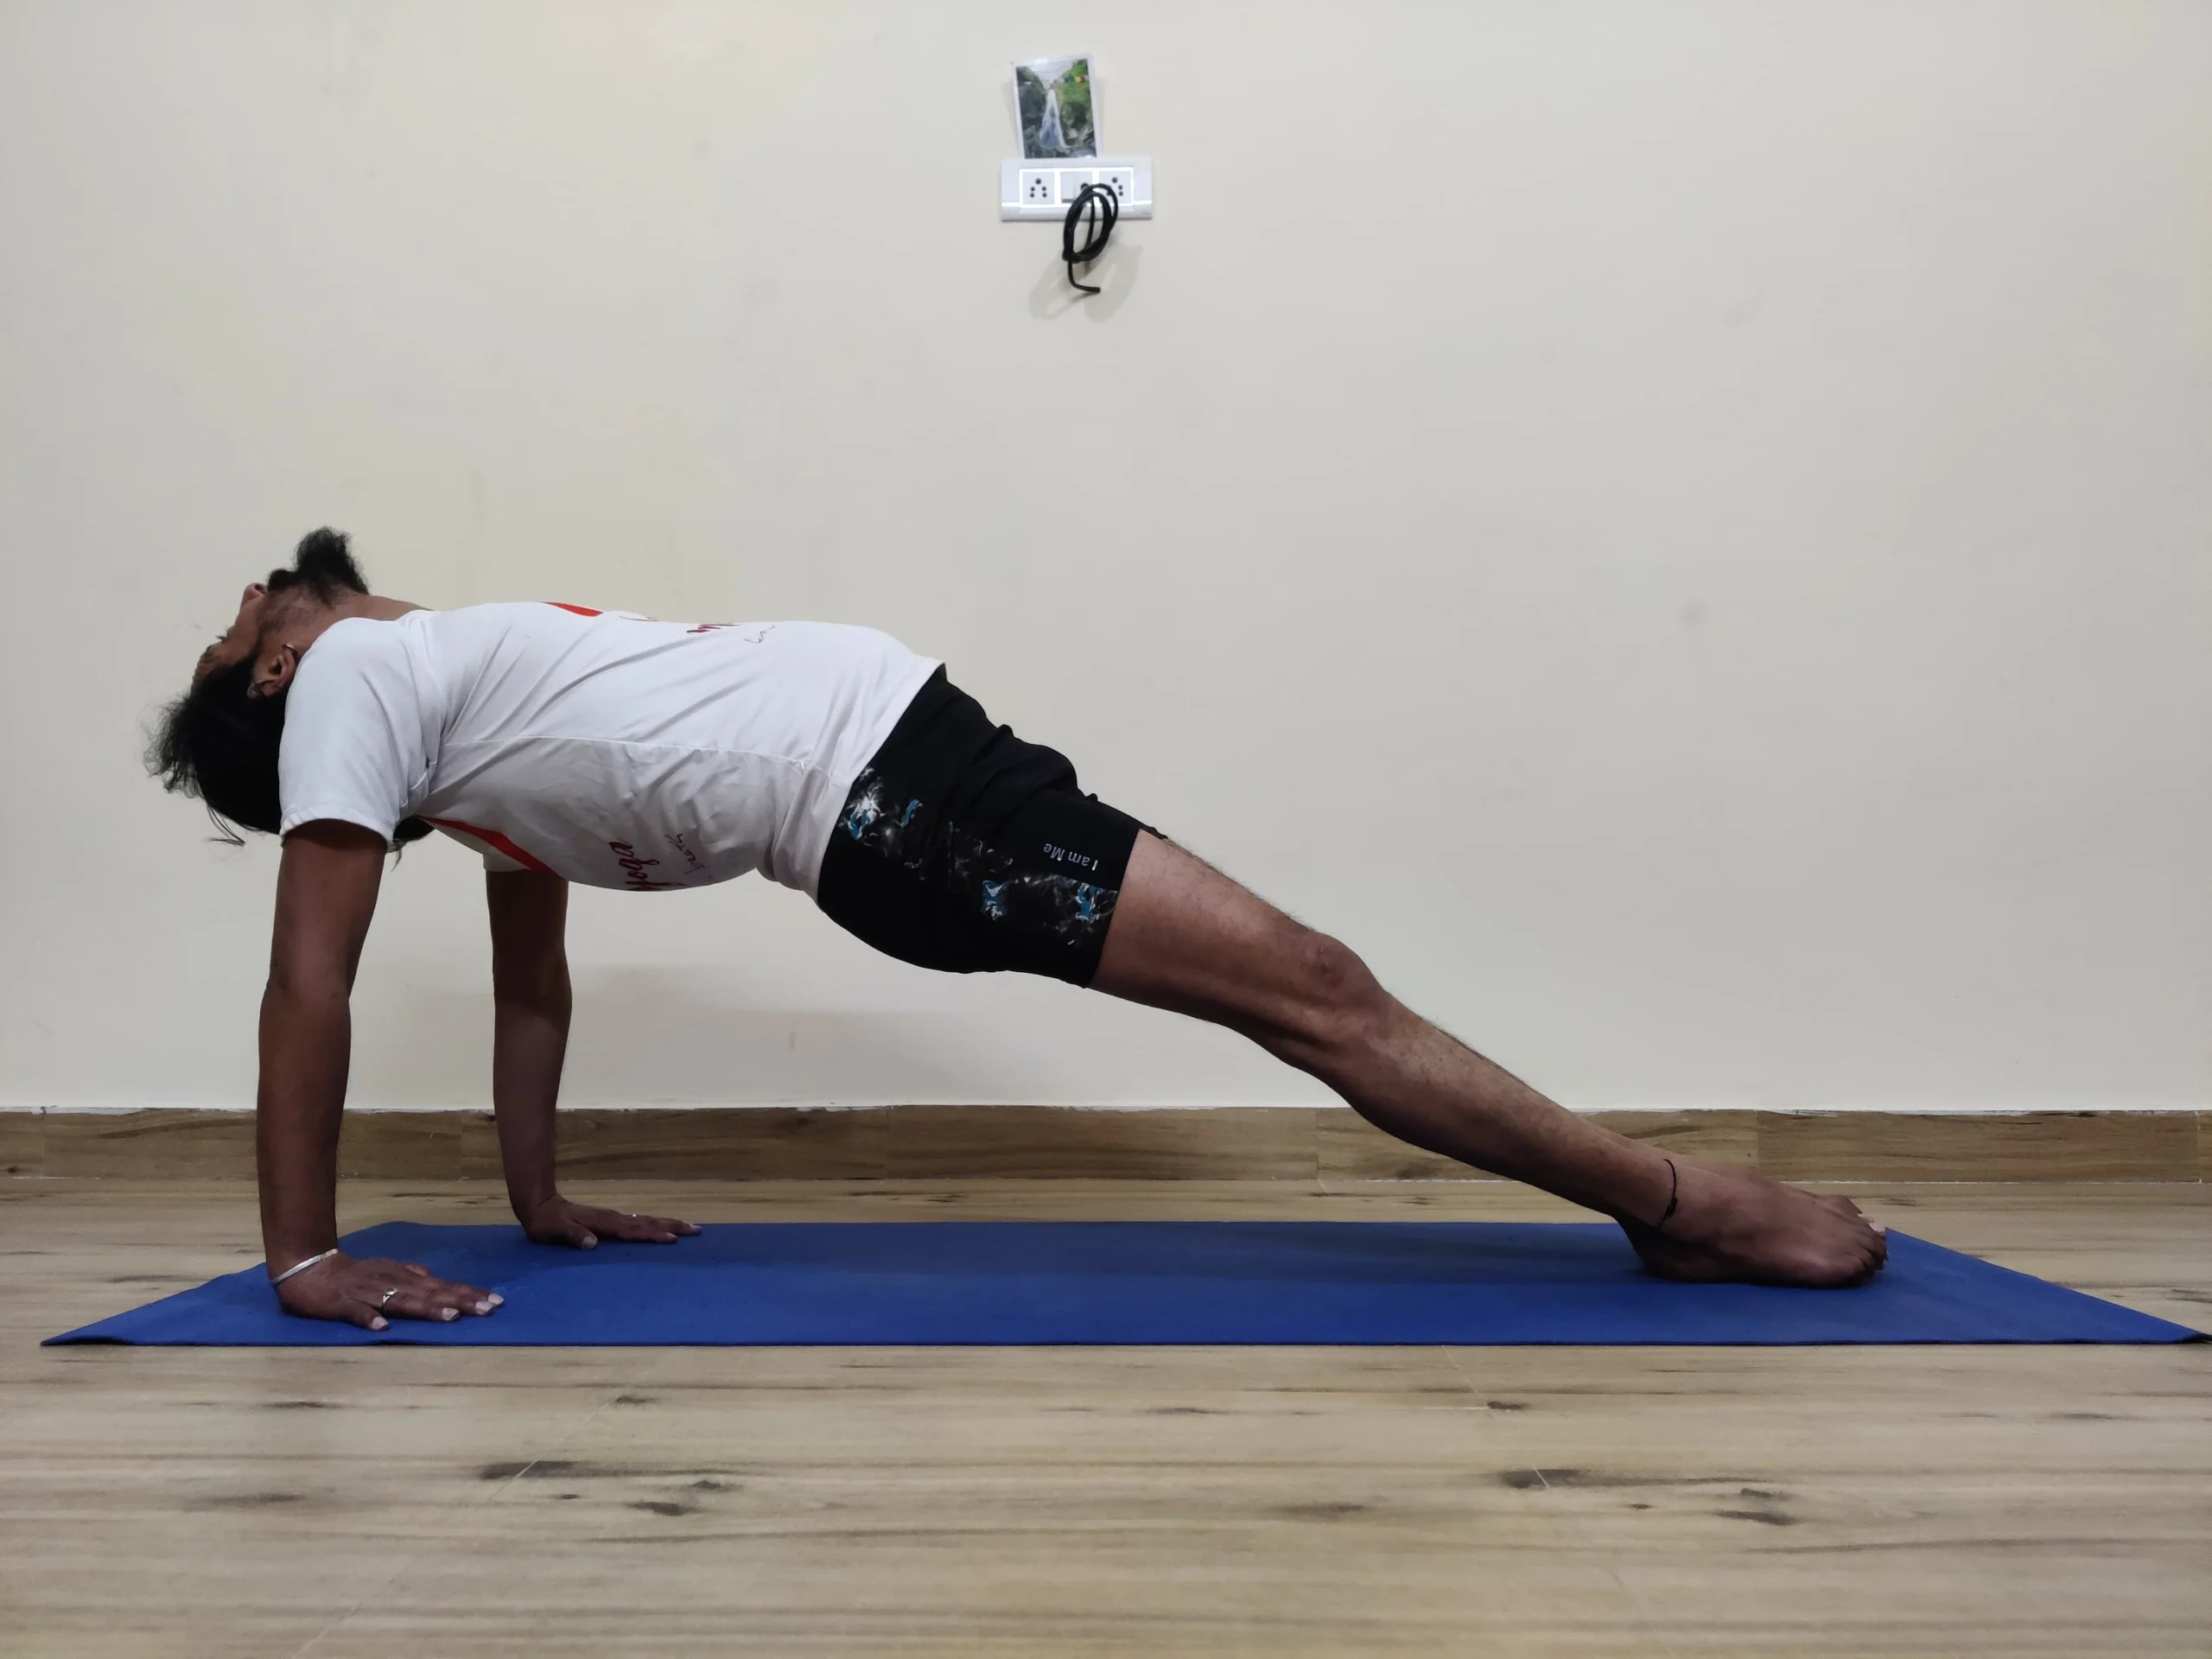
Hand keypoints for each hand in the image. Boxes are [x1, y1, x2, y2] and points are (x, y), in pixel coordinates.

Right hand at [274, 1252, 500, 1330]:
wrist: (309, 1268)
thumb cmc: (353, 1274)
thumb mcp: (387, 1270)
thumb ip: (411, 1275)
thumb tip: (434, 1277)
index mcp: (404, 1277)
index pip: (443, 1286)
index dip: (469, 1293)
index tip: (496, 1301)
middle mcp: (392, 1283)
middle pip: (432, 1293)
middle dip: (461, 1301)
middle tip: (489, 1309)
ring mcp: (369, 1293)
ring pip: (402, 1301)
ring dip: (427, 1309)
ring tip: (451, 1318)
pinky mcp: (343, 1303)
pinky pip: (357, 1313)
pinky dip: (370, 1319)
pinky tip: (383, 1329)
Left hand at [520, 1194, 700, 1248]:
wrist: (540, 1205)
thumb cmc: (546, 1223)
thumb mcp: (554, 1231)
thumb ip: (573, 1236)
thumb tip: (593, 1244)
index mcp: (602, 1224)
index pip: (632, 1231)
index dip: (652, 1235)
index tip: (673, 1238)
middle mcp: (611, 1219)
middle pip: (647, 1222)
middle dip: (671, 1226)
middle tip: (695, 1229)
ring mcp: (612, 1219)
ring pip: (645, 1221)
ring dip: (667, 1224)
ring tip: (687, 1227)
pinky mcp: (609, 1221)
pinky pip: (637, 1223)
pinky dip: (653, 1225)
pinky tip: (661, 1228)